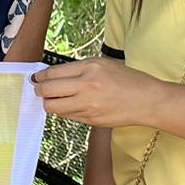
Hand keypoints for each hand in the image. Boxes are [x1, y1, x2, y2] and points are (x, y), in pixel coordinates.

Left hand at [32, 58, 162, 129]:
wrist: (148, 101)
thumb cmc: (128, 80)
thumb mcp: (103, 64)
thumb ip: (79, 69)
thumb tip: (53, 76)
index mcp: (90, 68)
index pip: (52, 73)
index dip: (40, 77)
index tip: (37, 78)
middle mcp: (86, 85)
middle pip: (47, 91)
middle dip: (39, 90)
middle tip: (39, 90)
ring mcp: (87, 105)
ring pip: (53, 107)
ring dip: (50, 103)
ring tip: (55, 98)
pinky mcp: (90, 119)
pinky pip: (67, 116)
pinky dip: (65, 111)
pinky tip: (72, 105)